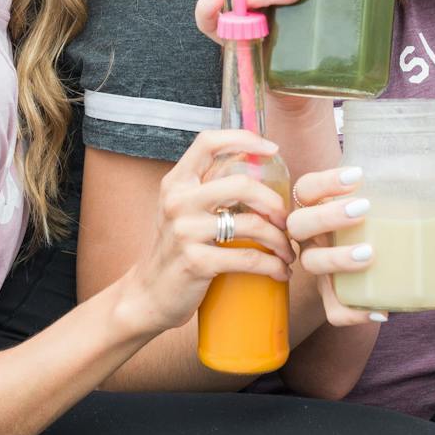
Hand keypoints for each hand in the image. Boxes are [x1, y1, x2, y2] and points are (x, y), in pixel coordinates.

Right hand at [116, 128, 293, 335]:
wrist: (147, 296)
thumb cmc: (175, 251)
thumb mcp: (181, 211)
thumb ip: (207, 188)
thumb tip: (255, 166)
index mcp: (176, 183)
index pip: (208, 142)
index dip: (244, 139)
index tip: (272, 150)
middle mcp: (177, 202)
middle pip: (242, 184)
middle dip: (275, 203)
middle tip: (286, 221)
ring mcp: (185, 232)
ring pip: (252, 224)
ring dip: (280, 240)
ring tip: (287, 251)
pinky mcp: (196, 263)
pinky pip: (249, 258)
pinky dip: (273, 266)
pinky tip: (281, 271)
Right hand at [284, 165, 383, 327]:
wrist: (368, 262)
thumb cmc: (376, 222)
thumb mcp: (386, 203)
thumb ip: (414, 190)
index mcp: (319, 206)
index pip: (308, 187)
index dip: (326, 181)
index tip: (358, 176)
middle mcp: (312, 235)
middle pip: (299, 223)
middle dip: (327, 215)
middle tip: (363, 209)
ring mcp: (319, 266)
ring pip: (311, 263)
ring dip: (338, 258)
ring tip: (369, 255)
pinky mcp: (332, 295)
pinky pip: (332, 310)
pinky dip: (353, 313)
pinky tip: (380, 312)